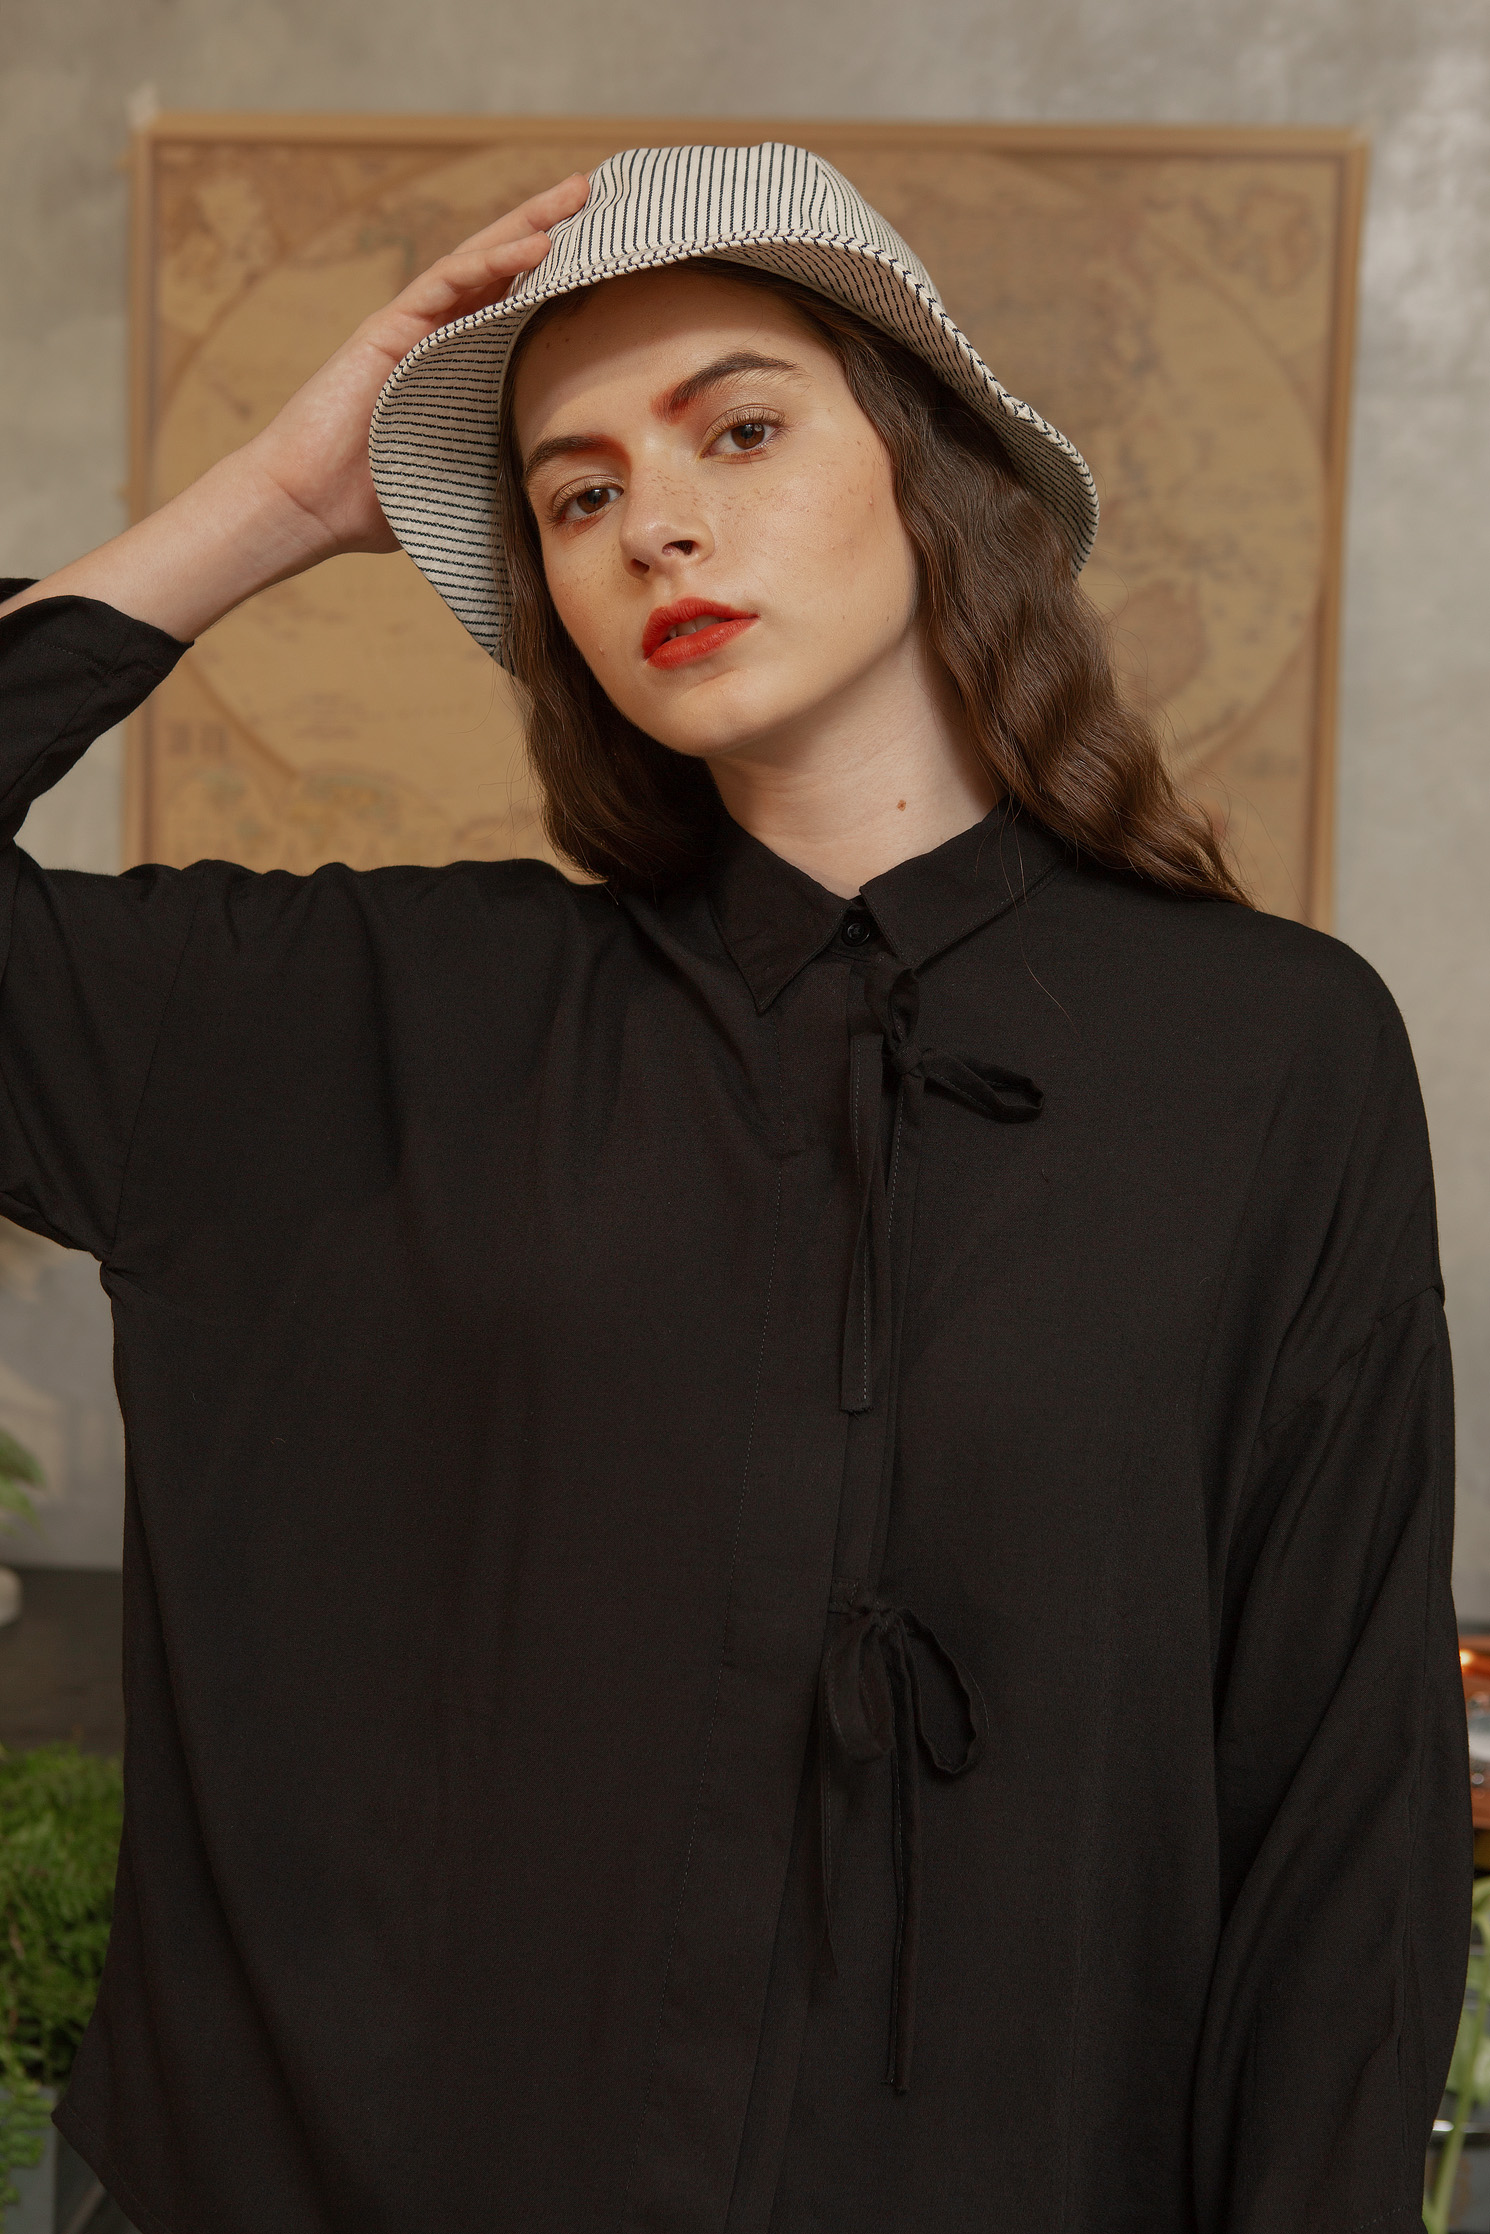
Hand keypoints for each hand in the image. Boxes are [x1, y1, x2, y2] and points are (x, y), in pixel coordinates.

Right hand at [0, 173, 590, 640]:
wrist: (308, 508)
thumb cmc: (374, 503)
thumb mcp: (462, 483)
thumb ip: (500, 469)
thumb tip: (559, 497)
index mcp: (459, 366)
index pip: (514, 306)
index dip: (557, 276)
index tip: (606, 252)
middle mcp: (438, 336)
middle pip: (501, 269)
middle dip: (548, 227)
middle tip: (596, 190)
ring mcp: (413, 327)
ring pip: (479, 261)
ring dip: (530, 225)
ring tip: (577, 195)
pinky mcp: (389, 328)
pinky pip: (447, 284)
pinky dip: (492, 262)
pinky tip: (536, 244)